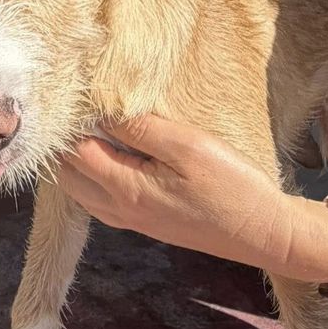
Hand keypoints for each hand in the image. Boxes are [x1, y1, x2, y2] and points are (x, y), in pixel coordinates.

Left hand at [58, 115, 327, 281]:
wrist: (260, 233)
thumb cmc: (231, 186)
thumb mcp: (188, 147)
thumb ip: (141, 130)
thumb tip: (102, 113)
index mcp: (126, 189)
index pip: (75, 151)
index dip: (74, 122)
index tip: (85, 95)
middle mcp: (118, 209)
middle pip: (68, 175)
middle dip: (67, 142)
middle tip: (85, 111)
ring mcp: (130, 221)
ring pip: (80, 191)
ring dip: (78, 161)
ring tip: (97, 129)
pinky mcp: (143, 224)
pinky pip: (99, 201)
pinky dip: (93, 178)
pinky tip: (114, 157)